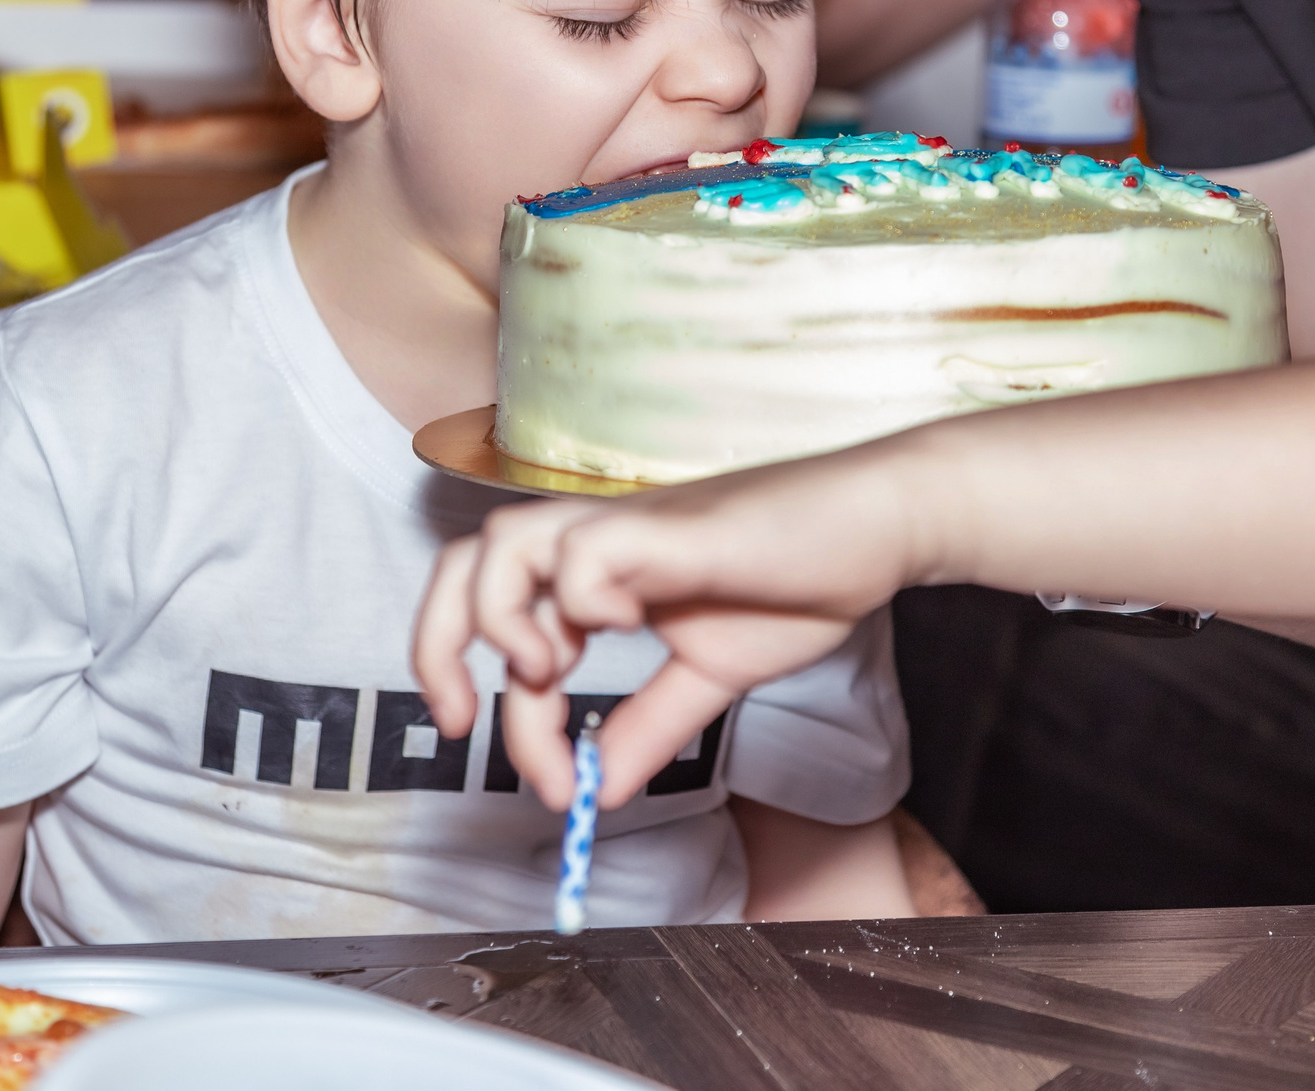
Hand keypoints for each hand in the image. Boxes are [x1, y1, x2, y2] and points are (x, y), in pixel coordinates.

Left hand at [412, 449, 935, 809]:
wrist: (877, 528)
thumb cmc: (799, 580)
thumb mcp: (712, 676)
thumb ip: (650, 725)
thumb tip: (603, 790)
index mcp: (596, 576)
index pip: (496, 624)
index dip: (504, 712)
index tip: (546, 783)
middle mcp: (595, 543)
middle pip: (462, 562)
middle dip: (437, 645)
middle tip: (467, 723)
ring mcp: (627, 528)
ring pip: (502, 544)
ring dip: (502, 620)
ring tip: (552, 672)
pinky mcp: (668, 525)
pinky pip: (585, 551)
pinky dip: (584, 597)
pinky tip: (631, 625)